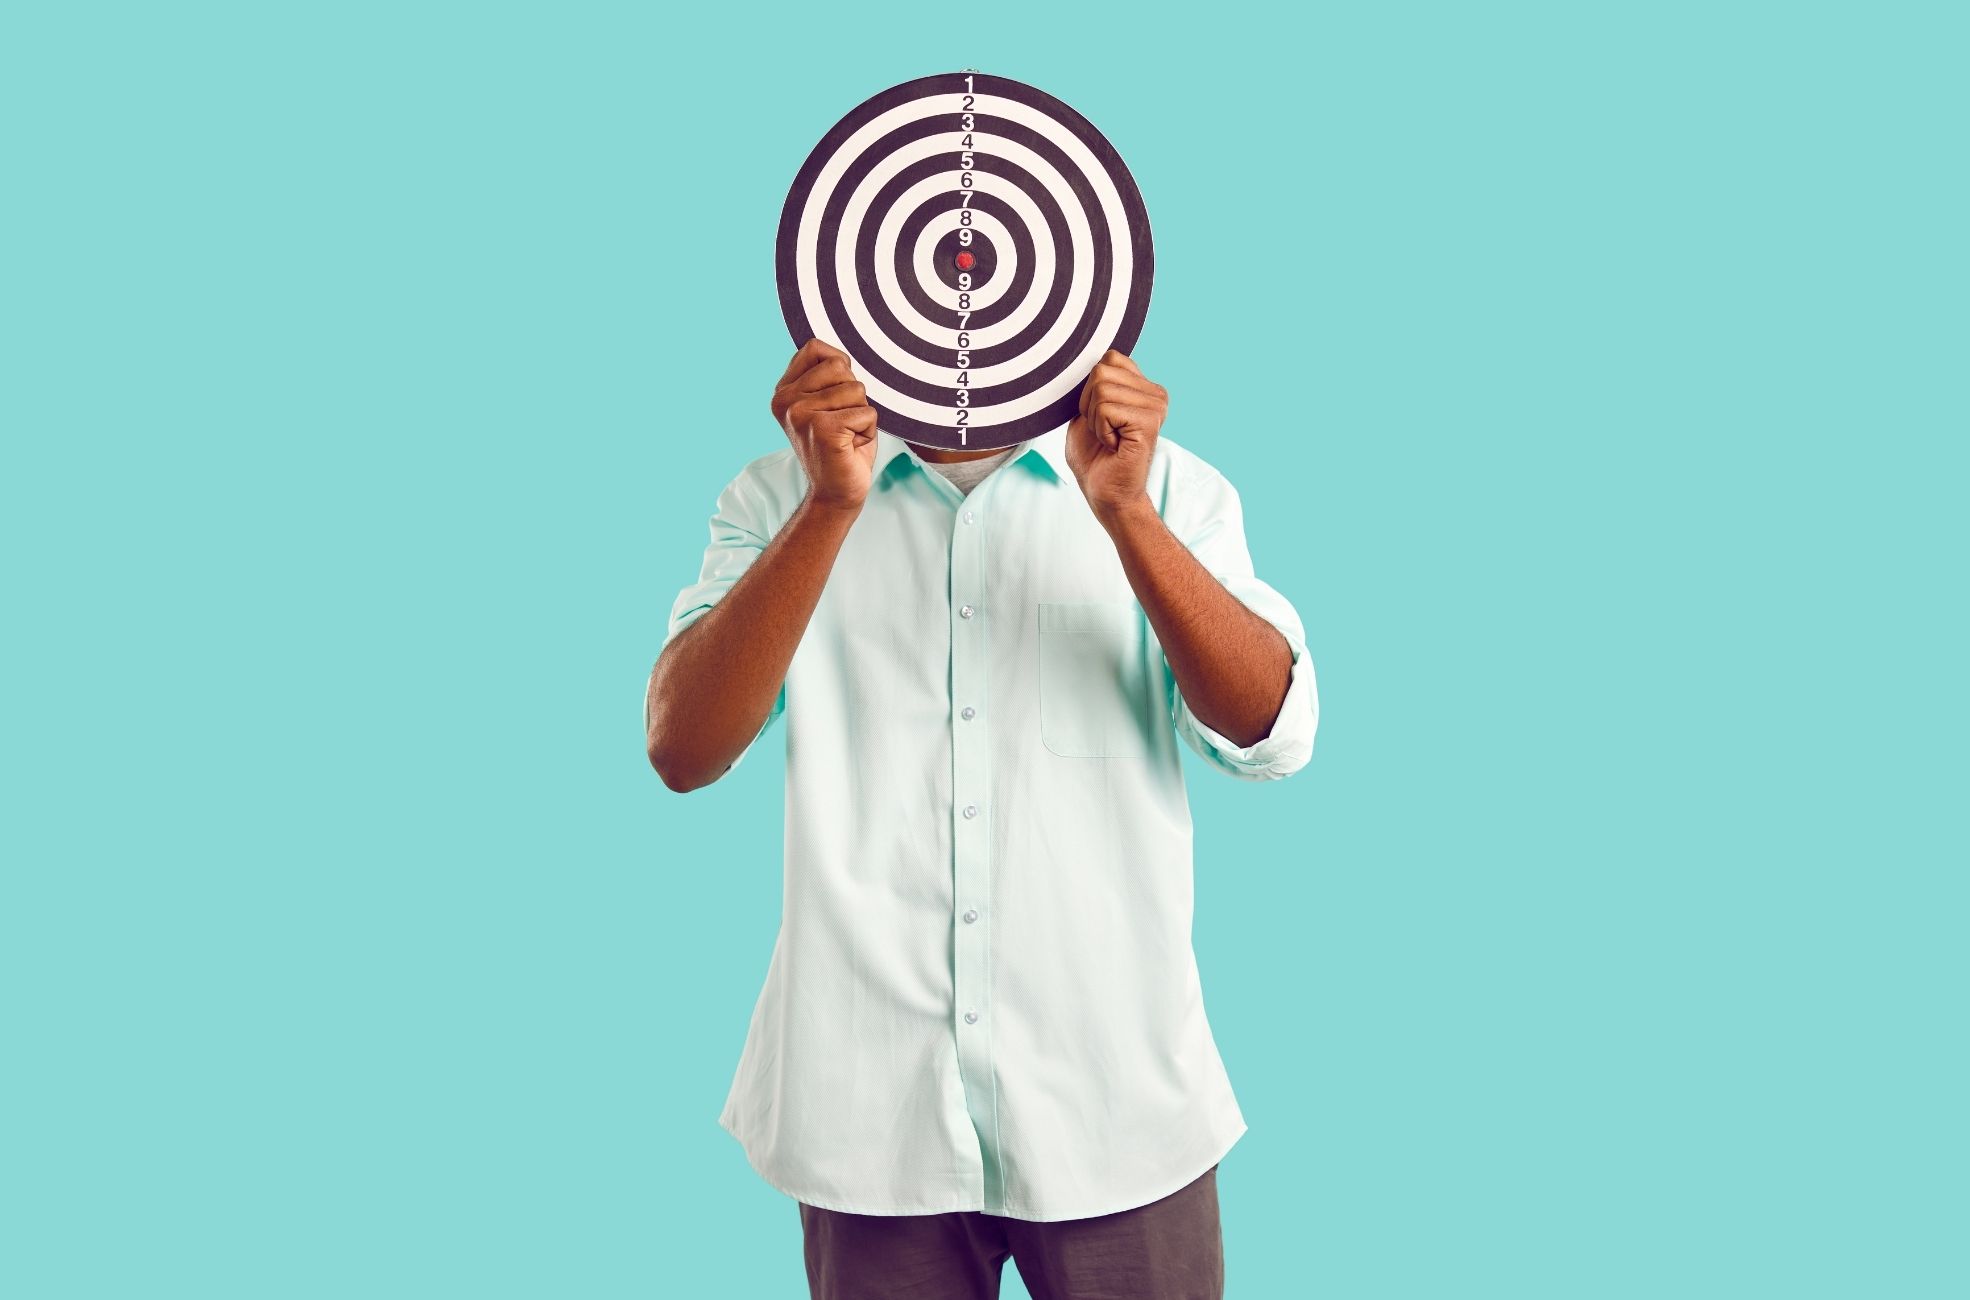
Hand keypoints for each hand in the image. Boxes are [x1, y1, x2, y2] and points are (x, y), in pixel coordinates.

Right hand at [772, 338, 877, 511]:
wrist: (836, 494)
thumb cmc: (841, 447)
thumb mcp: (829, 403)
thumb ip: (827, 375)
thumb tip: (840, 353)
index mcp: (783, 391)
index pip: (815, 348)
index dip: (839, 368)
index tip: (834, 400)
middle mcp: (786, 401)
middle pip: (840, 367)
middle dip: (854, 396)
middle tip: (842, 424)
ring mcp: (801, 414)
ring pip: (857, 390)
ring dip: (861, 415)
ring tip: (846, 437)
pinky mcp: (822, 429)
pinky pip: (866, 412)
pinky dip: (868, 431)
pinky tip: (850, 447)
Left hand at [1065, 349, 1166, 518]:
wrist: (1105, 494)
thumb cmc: (1094, 458)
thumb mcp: (1086, 411)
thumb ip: (1092, 384)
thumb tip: (1087, 359)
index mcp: (1144, 387)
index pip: (1109, 358)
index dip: (1090, 390)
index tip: (1100, 417)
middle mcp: (1156, 393)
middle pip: (1101, 371)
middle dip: (1090, 405)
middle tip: (1104, 431)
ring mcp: (1156, 406)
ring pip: (1101, 389)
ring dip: (1095, 420)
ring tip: (1109, 439)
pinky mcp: (1149, 422)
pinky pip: (1106, 408)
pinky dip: (1101, 430)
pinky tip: (1114, 446)